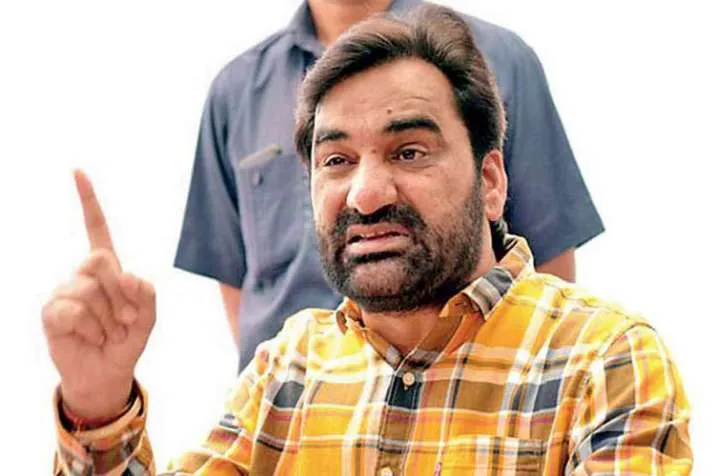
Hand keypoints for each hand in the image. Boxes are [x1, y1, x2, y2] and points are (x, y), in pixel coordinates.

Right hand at [42, 170, 155, 420]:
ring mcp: (65, 291)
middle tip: (125, 321)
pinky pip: (73, 311)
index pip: (97, 229)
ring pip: (89, 290)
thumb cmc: (127, 341)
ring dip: (108, 319)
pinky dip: (91, 329)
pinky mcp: (51, 312)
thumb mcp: (148, 318)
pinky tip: (91, 338)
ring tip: (108, 333)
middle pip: (101, 261)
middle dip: (120, 295)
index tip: (77, 171)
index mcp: (108, 269)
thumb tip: (124, 273)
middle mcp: (83, 274)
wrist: (107, 373)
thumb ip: (147, 294)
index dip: (88, 201)